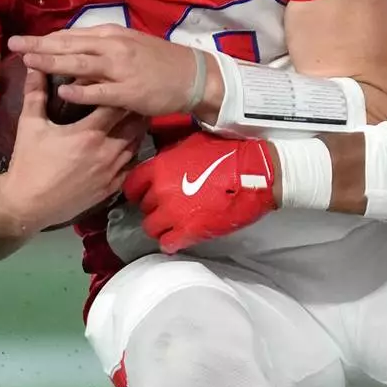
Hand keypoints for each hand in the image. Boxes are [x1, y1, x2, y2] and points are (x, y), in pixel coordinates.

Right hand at [0, 68, 144, 236]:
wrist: (28, 204)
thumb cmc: (29, 163)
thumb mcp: (30, 125)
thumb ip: (35, 93)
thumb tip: (34, 65)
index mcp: (89, 133)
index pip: (116, 104)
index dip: (119, 91)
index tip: (120, 81)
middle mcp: (107, 152)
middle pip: (133, 124)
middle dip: (134, 109)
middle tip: (134, 95)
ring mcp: (112, 172)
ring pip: (136, 144)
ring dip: (136, 130)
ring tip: (136, 116)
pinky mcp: (112, 187)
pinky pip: (132, 165)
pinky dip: (133, 152)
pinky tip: (129, 143)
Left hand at [9, 25, 218, 117]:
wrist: (193, 76)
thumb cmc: (160, 62)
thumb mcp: (130, 46)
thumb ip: (104, 48)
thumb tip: (76, 52)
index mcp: (112, 35)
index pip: (71, 35)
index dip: (46, 38)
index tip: (24, 41)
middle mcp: (113, 47)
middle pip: (69, 44)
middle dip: (39, 46)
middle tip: (14, 45)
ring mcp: (121, 68)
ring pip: (80, 63)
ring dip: (52, 62)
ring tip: (29, 62)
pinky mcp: (129, 91)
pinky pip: (100, 90)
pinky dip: (80, 90)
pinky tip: (62, 90)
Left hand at [123, 131, 276, 253]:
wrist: (255, 174)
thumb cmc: (227, 154)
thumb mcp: (192, 143)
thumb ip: (170, 155)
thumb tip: (160, 160)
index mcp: (158, 168)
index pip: (131, 185)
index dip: (138, 191)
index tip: (145, 193)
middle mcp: (160, 191)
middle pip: (143, 207)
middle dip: (153, 207)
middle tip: (168, 205)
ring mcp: (173, 214)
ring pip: (151, 227)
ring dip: (161, 226)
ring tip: (174, 222)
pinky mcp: (189, 232)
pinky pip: (168, 243)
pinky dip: (171, 242)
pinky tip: (179, 237)